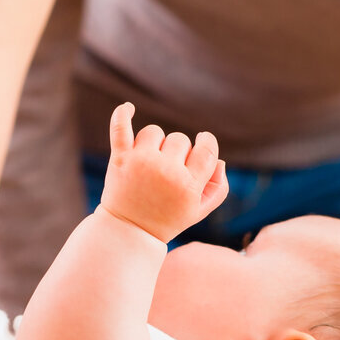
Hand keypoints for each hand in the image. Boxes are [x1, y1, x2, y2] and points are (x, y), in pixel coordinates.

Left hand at [99, 103, 228, 242]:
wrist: (128, 231)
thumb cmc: (167, 219)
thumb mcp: (199, 211)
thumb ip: (217, 188)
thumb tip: (220, 161)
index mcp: (188, 186)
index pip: (207, 149)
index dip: (206, 142)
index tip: (201, 143)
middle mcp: (166, 172)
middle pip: (180, 139)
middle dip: (177, 151)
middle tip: (166, 173)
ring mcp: (141, 163)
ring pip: (155, 132)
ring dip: (154, 143)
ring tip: (148, 164)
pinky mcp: (120, 158)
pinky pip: (120, 128)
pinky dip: (122, 116)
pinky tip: (128, 108)